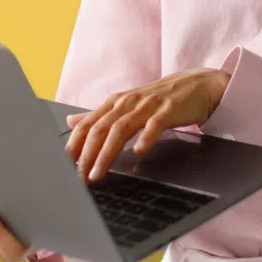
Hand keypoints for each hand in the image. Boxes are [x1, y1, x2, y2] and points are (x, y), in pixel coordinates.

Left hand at [65, 67, 229, 182]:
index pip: (88, 124)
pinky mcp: (169, 109)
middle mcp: (128, 102)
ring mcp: (149, 105)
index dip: (73, 145)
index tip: (63, 166)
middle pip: (100, 128)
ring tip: (97, 173)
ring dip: (107, 153)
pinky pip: (155, 124)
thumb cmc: (159, 99)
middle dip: (86, 155)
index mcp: (115, 102)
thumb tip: (71, 121)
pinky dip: (146, 137)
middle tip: (77, 177)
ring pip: (122, 128)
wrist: (198, 84)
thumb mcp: (126, 105)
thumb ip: (99, 115)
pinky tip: (139, 151)